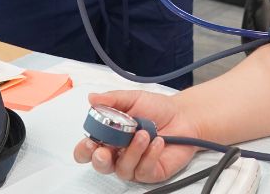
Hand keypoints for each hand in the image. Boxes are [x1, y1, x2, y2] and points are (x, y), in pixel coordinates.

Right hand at [73, 91, 200, 183]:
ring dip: (132, 151)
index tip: (90, 141)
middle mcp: (119, 153)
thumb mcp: (134, 98)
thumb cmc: (158, 109)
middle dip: (100, 159)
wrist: (184, 116)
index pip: (88, 149)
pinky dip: (150, 156)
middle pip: (100, 165)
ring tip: (145, 134)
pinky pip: (143, 171)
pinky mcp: (150, 172)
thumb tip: (92, 98)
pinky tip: (158, 143)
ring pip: (122, 169)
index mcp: (109, 136)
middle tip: (105, 149)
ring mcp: (134, 164)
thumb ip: (113, 100)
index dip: (85, 149)